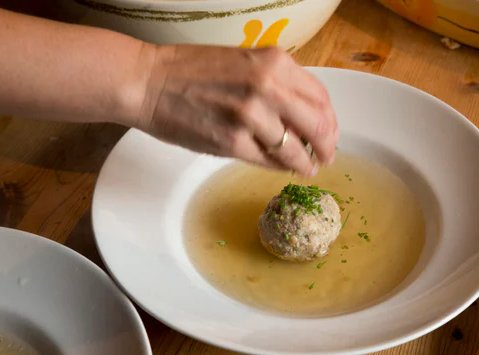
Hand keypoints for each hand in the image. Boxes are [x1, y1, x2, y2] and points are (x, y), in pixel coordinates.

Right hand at [131, 44, 338, 175]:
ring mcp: (251, 116)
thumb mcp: (245, 62)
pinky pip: (269, 161)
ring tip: (306, 168)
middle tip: (326, 157)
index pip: (321, 97)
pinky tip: (281, 167)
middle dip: (327, 146)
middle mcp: (268, 86)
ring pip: (296, 149)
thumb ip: (278, 83)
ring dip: (305, 163)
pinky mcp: (233, 142)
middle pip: (318, 125)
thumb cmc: (192, 71)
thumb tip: (306, 115)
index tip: (330, 134)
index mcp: (274, 62)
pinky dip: (279, 167)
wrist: (148, 82)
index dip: (331, 121)